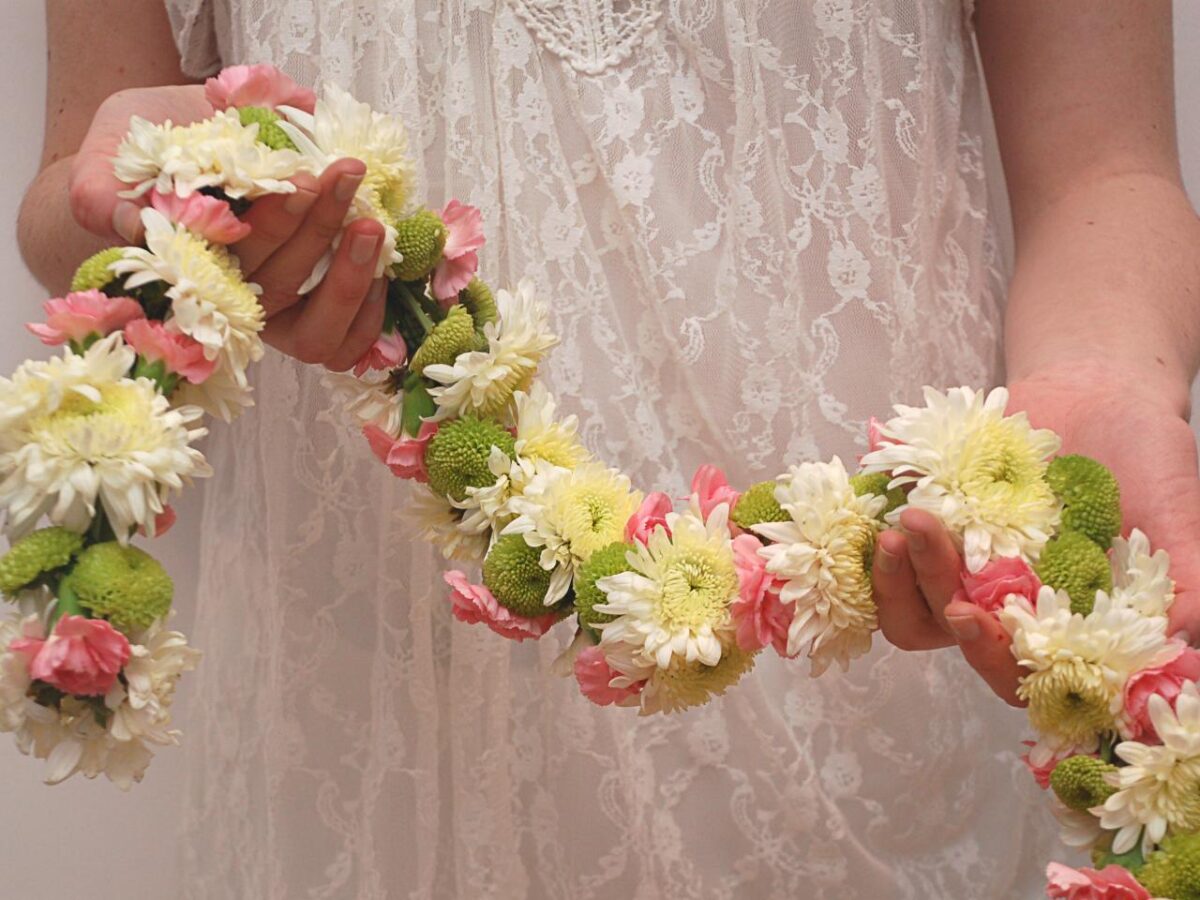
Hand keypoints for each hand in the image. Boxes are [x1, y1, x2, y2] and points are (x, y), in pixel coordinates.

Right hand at [68, 85, 385, 370]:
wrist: (190, 142)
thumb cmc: (149, 142)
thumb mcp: (113, 145)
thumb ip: (103, 191)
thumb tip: (129, 223)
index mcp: (185, 267)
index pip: (227, 261)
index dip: (270, 225)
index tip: (300, 179)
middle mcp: (231, 301)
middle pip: (276, 286)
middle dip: (316, 230)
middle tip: (344, 175)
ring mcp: (275, 317)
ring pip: (316, 333)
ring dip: (350, 278)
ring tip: (373, 221)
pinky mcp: (315, 321)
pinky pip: (346, 346)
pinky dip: (372, 308)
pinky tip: (383, 252)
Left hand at [872, 361, 1199, 704]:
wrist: (1100, 385)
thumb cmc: (1146, 454)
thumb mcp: (1177, 510)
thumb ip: (1184, 578)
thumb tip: (1186, 642)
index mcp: (1058, 618)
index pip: (1016, 671)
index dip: (989, 658)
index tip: (970, 619)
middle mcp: (1001, 598)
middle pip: (946, 631)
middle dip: (927, 591)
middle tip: (921, 538)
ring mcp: (959, 559)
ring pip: (906, 596)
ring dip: (895, 568)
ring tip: (904, 518)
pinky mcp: (929, 517)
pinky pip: (884, 540)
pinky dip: (874, 523)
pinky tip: (881, 493)